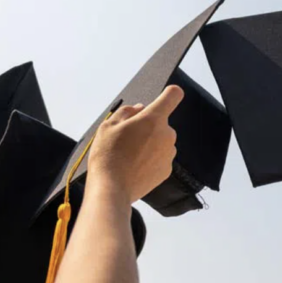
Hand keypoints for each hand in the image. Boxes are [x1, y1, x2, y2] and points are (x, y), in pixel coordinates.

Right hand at [87, 85, 183, 203]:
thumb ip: (127, 112)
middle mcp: (167, 134)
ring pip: (161, 141)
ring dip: (150, 144)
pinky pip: (160, 158)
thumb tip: (140, 109)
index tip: (163, 97)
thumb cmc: (108, 155)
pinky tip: (135, 166)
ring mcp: (169, 154)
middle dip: (148, 126)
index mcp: (153, 119)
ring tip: (129, 155)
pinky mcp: (167, 170)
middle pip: (161, 123)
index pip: (173, 95)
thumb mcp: (108, 125)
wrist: (112, 188)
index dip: (169, 94)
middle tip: (128, 137)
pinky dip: (151, 159)